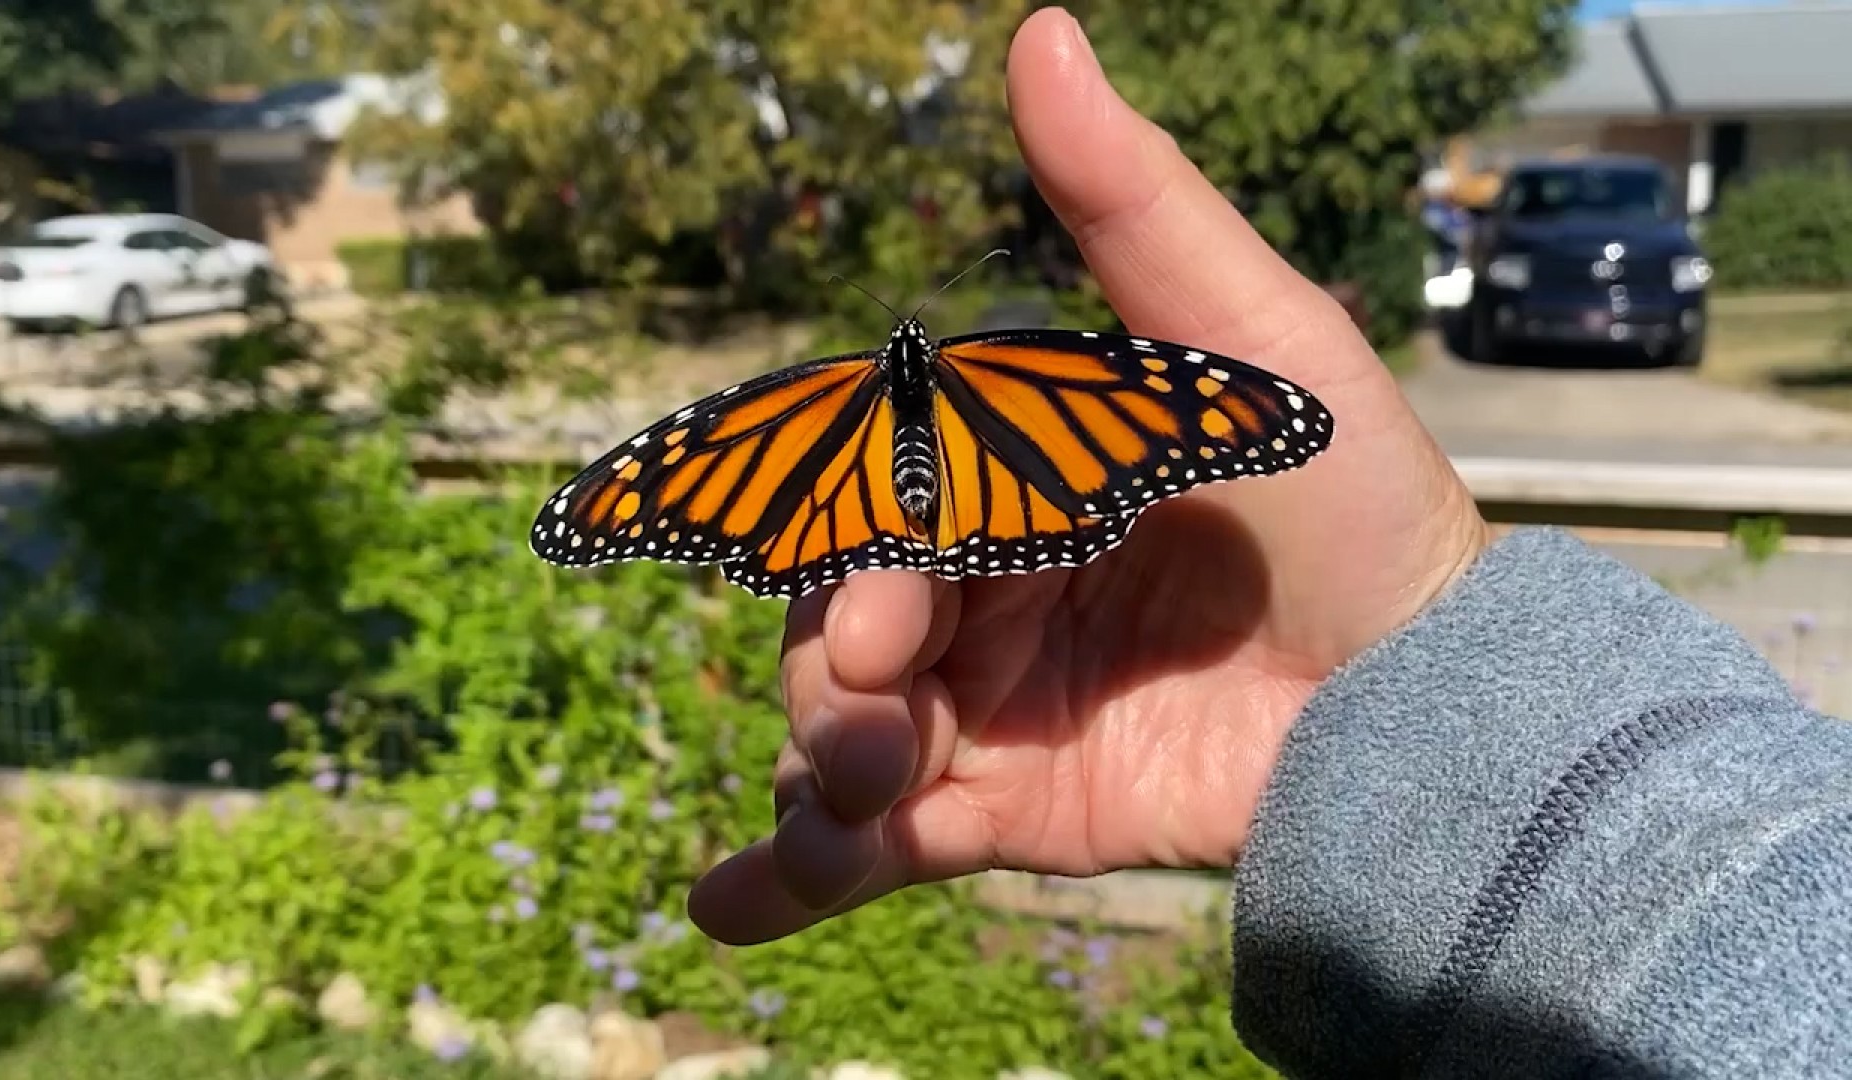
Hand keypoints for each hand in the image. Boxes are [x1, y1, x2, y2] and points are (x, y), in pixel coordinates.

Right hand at [687, 6, 1489, 944]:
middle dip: (829, 674)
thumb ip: (1133, 204)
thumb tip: (1040, 32)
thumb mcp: (1250, 338)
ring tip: (838, 822)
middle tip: (877, 721)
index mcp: (1013, 475)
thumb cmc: (1354, 502)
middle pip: (836, 622)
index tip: (882, 612)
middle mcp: (984, 585)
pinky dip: (790, 873)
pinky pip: (876, 843)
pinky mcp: (1011, 810)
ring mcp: (990, 703)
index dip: (857, 550)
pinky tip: (724, 908)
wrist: (1440, 707)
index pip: (880, 498)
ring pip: (841, 732)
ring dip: (813, 775)